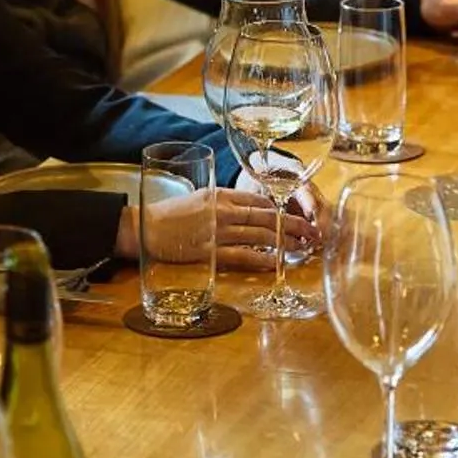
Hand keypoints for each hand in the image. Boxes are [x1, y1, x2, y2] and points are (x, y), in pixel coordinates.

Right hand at [115, 185, 311, 270]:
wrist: (145, 228)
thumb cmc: (170, 213)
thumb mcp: (200, 197)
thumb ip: (225, 202)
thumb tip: (248, 210)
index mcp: (221, 195)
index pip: (260, 200)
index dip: (283, 209)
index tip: (298, 216)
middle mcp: (223, 211)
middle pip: (267, 218)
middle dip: (294, 225)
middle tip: (312, 232)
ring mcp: (218, 232)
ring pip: (260, 237)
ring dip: (284, 243)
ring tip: (301, 248)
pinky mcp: (210, 252)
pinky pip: (242, 256)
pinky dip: (261, 259)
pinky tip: (276, 262)